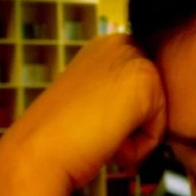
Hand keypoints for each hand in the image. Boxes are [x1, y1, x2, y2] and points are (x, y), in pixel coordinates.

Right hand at [0, 35, 166, 188]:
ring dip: (132, 139)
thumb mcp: (92, 99)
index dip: (119, 118)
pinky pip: (159, 133)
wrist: (37, 153)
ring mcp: (136, 59)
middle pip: (154, 104)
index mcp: (108, 45)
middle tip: (92, 128)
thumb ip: (118, 94)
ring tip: (98, 133)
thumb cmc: (60, 136)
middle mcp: (122, 43)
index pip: (143, 93)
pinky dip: (137, 148)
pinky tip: (107, 140)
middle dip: (129, 127)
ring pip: (157, 119)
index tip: (89, 120)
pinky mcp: (147, 83)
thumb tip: (141, 109)